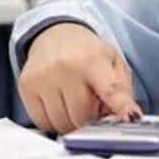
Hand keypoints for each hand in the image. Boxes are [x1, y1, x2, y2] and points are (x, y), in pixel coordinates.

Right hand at [18, 23, 141, 133]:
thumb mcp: (113, 64)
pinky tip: (58, 102)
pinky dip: (53, 120)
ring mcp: (43, 77)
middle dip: (91, 118)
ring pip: (62, 124)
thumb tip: (128, 120)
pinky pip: (43, 122)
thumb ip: (123, 93)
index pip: (111, 90)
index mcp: (94, 60)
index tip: (131, 119)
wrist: (55, 34)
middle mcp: (66, 67)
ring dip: (72, 121)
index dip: (122, 108)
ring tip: (74, 101)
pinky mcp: (26, 86)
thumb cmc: (88, 54)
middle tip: (92, 104)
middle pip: (83, 118)